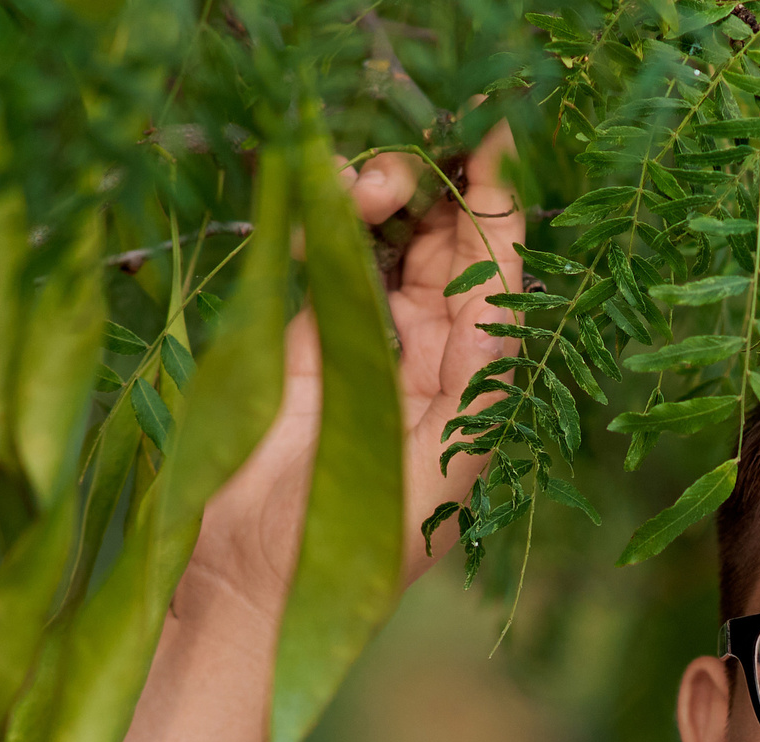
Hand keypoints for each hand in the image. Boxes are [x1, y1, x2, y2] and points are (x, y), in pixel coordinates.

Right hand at [186, 124, 525, 621]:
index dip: (500, 205)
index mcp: (471, 381)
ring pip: (384, 232)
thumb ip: (474, 385)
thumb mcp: (438, 471)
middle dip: (436, 187)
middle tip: (405, 171)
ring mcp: (359, 334)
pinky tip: (329, 193)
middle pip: (444, 238)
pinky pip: (322, 247)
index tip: (499, 138)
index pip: (495, 274)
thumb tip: (505, 300)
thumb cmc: (354, 548)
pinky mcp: (298, 328)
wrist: (254, 584)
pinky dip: (326, 209)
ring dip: (383, 189)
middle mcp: (424, 349)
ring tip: (365, 186)